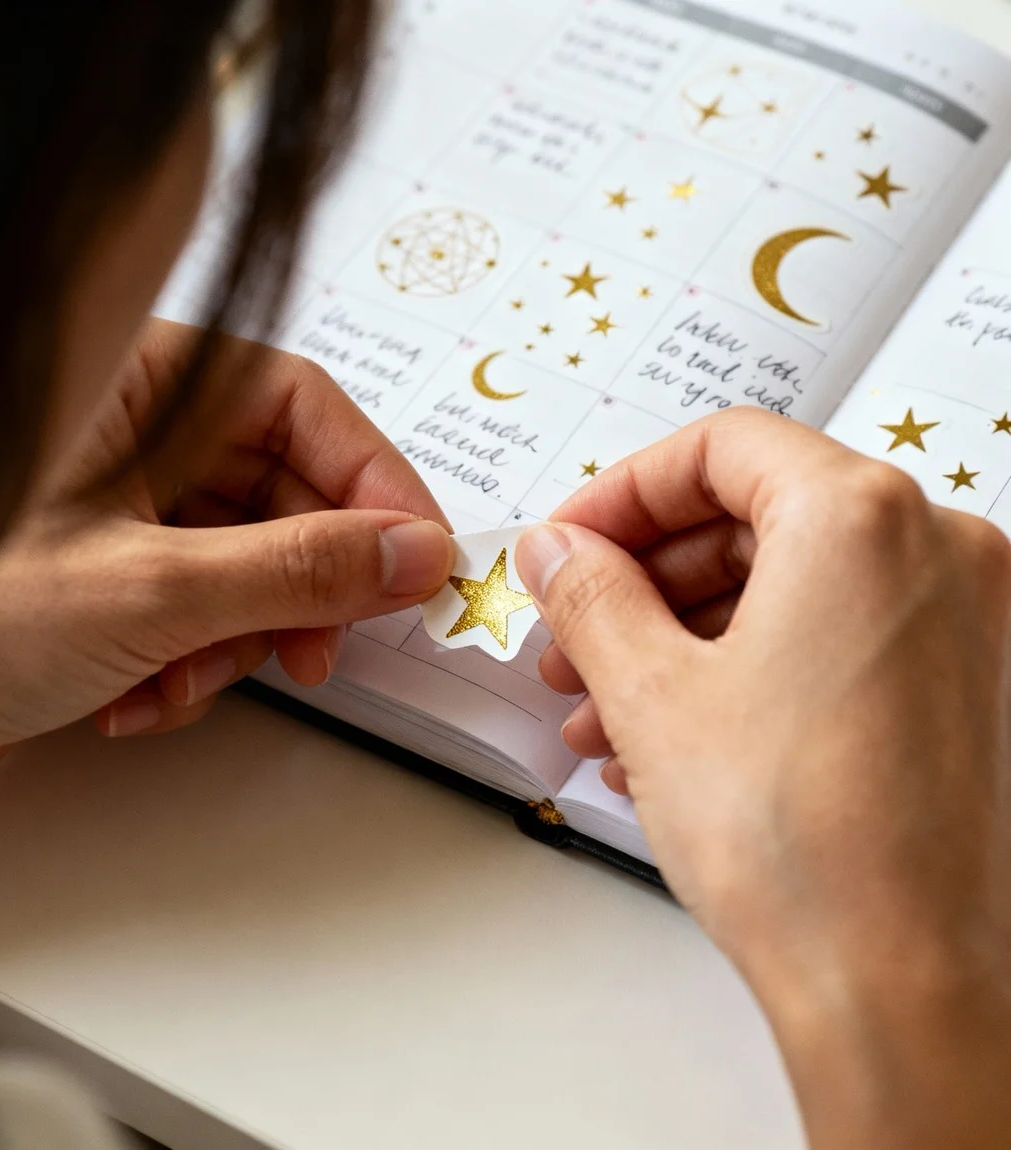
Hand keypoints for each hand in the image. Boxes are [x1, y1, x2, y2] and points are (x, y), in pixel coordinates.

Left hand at [0, 319, 452, 815]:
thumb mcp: (151, 590)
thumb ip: (297, 567)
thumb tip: (409, 553)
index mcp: (135, 381)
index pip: (302, 403)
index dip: (373, 481)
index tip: (419, 554)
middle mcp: (137, 434)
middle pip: (286, 489)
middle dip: (304, 584)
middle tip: (323, 643)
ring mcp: (131, 506)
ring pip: (255, 560)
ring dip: (241, 638)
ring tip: (184, 680)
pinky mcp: (123, 572)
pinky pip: (211, 605)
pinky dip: (195, 660)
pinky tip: (137, 695)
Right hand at [515, 409, 1010, 1148]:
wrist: (903, 992)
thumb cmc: (803, 846)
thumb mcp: (649, 692)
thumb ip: (589, 592)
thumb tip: (558, 551)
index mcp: (863, 518)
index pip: (719, 449)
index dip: (620, 494)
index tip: (569, 543)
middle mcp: (937, 552)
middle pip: (751, 519)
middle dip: (640, 581)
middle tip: (574, 632)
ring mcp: (962, 624)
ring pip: (785, 590)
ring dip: (678, 639)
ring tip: (602, 708)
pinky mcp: (959, 689)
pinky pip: (827, 643)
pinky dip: (741, 673)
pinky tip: (666, 738)